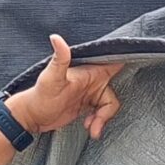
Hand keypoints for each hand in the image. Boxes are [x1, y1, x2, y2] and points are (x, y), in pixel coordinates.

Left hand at [6, 35, 123, 139]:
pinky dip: (98, 122)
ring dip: (103, 119)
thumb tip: (56, 37)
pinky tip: (89, 127)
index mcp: (88, 71)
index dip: (123, 62)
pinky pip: (102, 113)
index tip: (132, 70)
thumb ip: (59, 58)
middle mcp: (91, 80)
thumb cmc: (40, 96)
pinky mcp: (87, 106)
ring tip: (91, 127)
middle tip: (97, 120)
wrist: (32, 117)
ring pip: (109, 105)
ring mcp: (89, 94)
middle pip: (114, 91)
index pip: (111, 62)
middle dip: (108, 110)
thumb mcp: (51, 77)